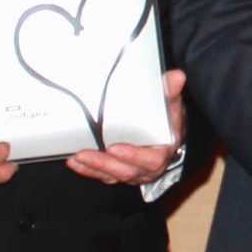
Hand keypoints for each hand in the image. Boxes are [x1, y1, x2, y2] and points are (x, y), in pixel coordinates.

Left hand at [69, 70, 188, 186]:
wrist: (166, 134)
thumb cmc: (167, 119)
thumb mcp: (171, 105)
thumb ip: (171, 92)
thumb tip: (177, 76)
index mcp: (163, 151)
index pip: (150, 159)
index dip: (133, 156)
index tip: (114, 148)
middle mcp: (148, 167)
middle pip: (127, 171)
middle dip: (104, 163)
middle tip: (84, 153)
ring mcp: (133, 171)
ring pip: (112, 175)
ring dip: (93, 167)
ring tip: (76, 157)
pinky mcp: (119, 172)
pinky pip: (103, 175)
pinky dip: (88, 170)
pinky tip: (74, 162)